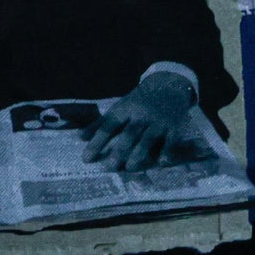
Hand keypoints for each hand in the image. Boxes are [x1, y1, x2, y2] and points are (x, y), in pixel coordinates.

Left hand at [82, 70, 201, 171]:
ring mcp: (158, 121)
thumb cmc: (139, 101)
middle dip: (119, 150)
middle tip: (109, 167)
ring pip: (148, 138)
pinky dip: (166, 151)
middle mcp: (141, 114)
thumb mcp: (120, 106)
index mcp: (125, 108)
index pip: (108, 126)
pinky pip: (171, 140)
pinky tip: (161, 163)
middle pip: (129, 133)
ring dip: (139, 153)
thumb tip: (80, 137)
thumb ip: (101, 122)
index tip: (86, 158)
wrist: (169, 86)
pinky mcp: (174, 127)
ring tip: (129, 167)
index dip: (97, 142)